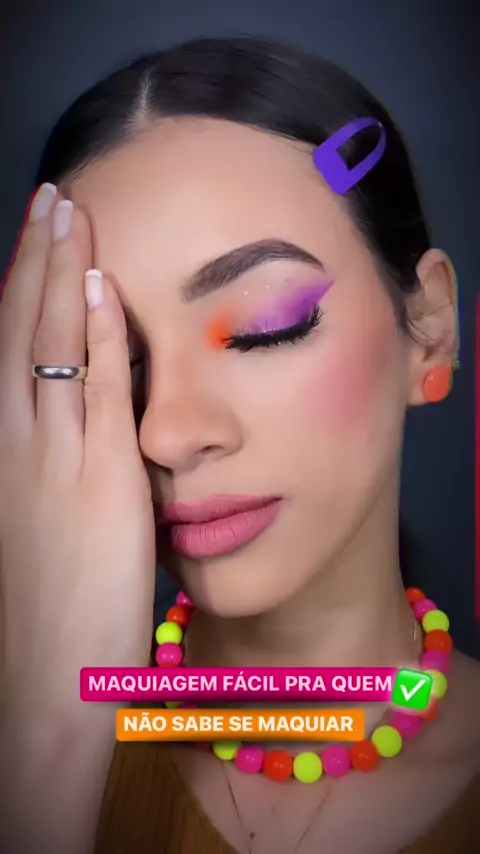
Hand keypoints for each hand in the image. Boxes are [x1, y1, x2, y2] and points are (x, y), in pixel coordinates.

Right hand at [0, 183, 155, 712]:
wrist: (43, 674)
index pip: (9, 350)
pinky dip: (94, 336)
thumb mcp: (33, 524)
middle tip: (51, 199)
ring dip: (61, 275)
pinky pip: (94, 390)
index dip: (22, 290)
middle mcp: (16, 441)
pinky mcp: (99, 476)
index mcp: (4, 451)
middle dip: (36, 260)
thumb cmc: (45, 609)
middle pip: (20, 330)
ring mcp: (52, 455)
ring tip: (71, 214)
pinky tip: (101, 287)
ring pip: (48, 345)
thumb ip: (50, 467)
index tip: (37, 241)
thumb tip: (68, 423)